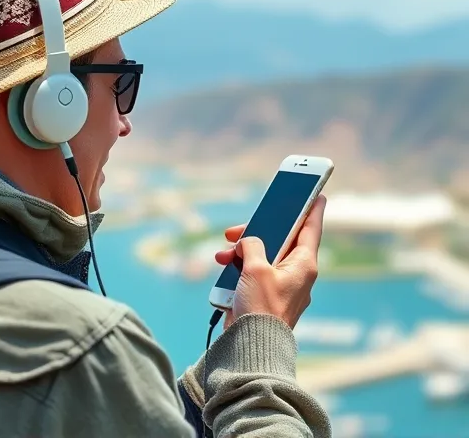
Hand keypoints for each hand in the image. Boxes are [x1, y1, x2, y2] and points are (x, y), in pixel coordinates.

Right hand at [215, 195, 326, 329]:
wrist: (251, 345)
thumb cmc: (261, 308)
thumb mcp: (256, 268)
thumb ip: (253, 245)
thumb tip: (248, 243)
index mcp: (303, 263)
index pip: (311, 228)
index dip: (312, 208)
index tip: (316, 194)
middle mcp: (296, 271)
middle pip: (279, 239)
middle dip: (256, 232)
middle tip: (236, 230)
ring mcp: (281, 283)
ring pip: (263, 254)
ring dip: (241, 251)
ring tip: (223, 255)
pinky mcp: (266, 293)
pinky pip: (255, 271)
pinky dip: (240, 267)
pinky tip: (224, 268)